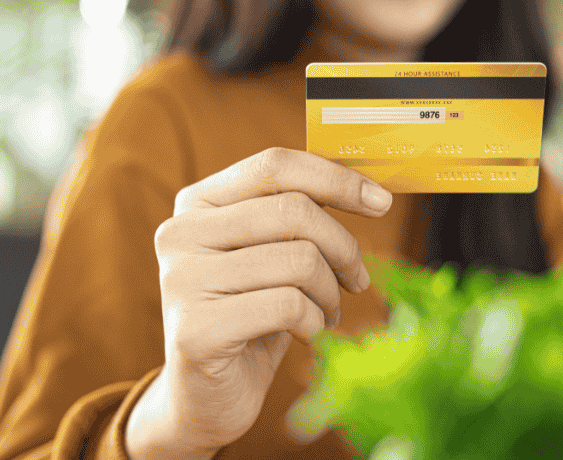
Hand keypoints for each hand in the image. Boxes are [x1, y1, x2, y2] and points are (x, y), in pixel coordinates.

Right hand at [125, 147, 392, 458]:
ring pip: (299, 260)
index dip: (337, 180)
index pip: (276, 165)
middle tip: (357, 279)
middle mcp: (180, 233)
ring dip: (330, 292)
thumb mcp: (272, 254)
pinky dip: (315, 322)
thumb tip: (369, 189)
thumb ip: (299, 215)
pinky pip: (289, 307)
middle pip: (294, 211)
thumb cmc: (251, 313)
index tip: (381, 203)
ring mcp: (182, 280)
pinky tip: (308, 333)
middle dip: (343, 247)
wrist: (206, 396)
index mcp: (198, 201)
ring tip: (328, 311)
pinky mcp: (197, 330)